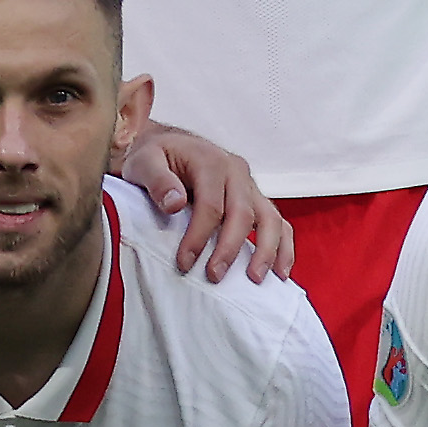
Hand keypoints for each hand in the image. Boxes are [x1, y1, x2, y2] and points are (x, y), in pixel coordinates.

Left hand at [122, 119, 294, 281]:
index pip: (211, 204)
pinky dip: (283, 247)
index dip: (199, 236)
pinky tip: (279, 272)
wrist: (167, 146)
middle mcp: (236, 171)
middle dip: (230, 248)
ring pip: (270, 218)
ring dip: (267, 251)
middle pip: (243, 213)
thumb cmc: (155, 157)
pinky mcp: (256, 199)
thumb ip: (157, 180)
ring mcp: (250, 186)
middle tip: (215, 276)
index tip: (184, 263)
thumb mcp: (144, 162)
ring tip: (255, 279)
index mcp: (211, 161)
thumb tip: (175, 204)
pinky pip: (279, 223)